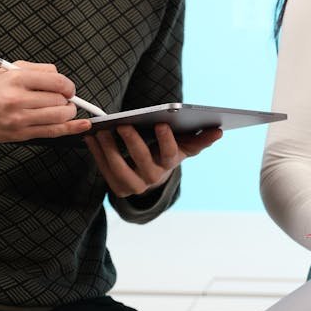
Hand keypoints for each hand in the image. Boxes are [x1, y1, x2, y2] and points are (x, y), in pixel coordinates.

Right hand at [0, 61, 90, 141]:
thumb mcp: (7, 70)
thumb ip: (37, 70)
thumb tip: (60, 76)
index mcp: (16, 79)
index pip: (57, 81)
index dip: (68, 86)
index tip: (68, 89)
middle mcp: (18, 99)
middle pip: (60, 99)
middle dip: (67, 99)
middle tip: (63, 99)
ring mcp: (18, 119)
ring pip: (59, 116)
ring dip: (68, 112)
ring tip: (62, 109)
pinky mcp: (19, 134)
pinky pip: (52, 132)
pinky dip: (71, 128)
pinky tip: (83, 125)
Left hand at [85, 122, 222, 197]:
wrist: (152, 175)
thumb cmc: (168, 153)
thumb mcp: (185, 146)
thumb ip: (201, 139)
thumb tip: (219, 131)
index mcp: (170, 165)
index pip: (170, 153)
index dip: (166, 140)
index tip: (161, 123)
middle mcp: (153, 178)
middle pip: (142, 160)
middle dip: (132, 142)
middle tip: (123, 125)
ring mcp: (134, 186)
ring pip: (119, 168)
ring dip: (108, 149)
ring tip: (101, 131)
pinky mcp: (117, 188)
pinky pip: (104, 170)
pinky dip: (96, 154)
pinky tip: (91, 138)